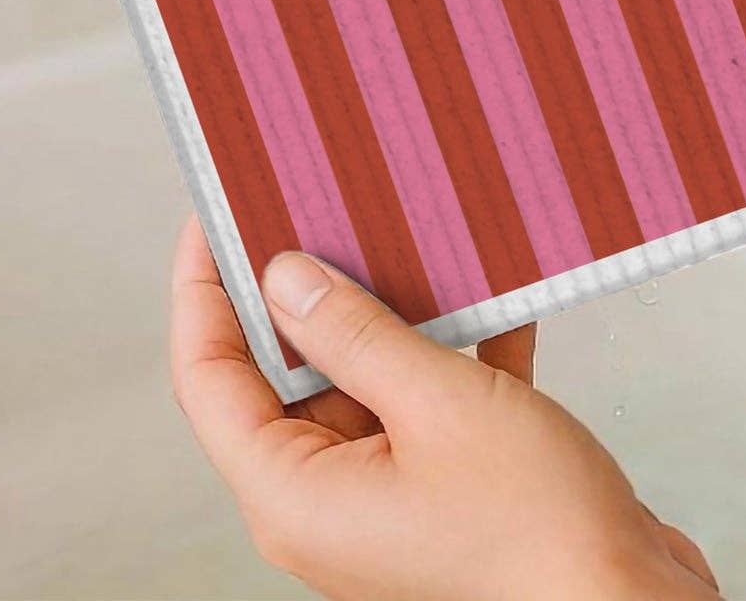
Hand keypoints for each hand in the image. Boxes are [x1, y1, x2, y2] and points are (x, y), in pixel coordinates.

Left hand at [170, 220, 716, 600]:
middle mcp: (324, 506)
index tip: (217, 214)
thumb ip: (354, 333)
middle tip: (309, 206)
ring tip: (394, 233)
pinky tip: (487, 299)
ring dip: (384, 316)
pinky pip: (420, 407)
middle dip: (299, 289)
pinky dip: (448, 354)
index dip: (202, 288)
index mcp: (294, 495)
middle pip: (278, 374)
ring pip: (357, 383)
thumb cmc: (542, 539)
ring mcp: (384, 504)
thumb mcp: (439, 404)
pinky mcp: (443, 497)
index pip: (208, 375)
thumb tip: (283, 276)